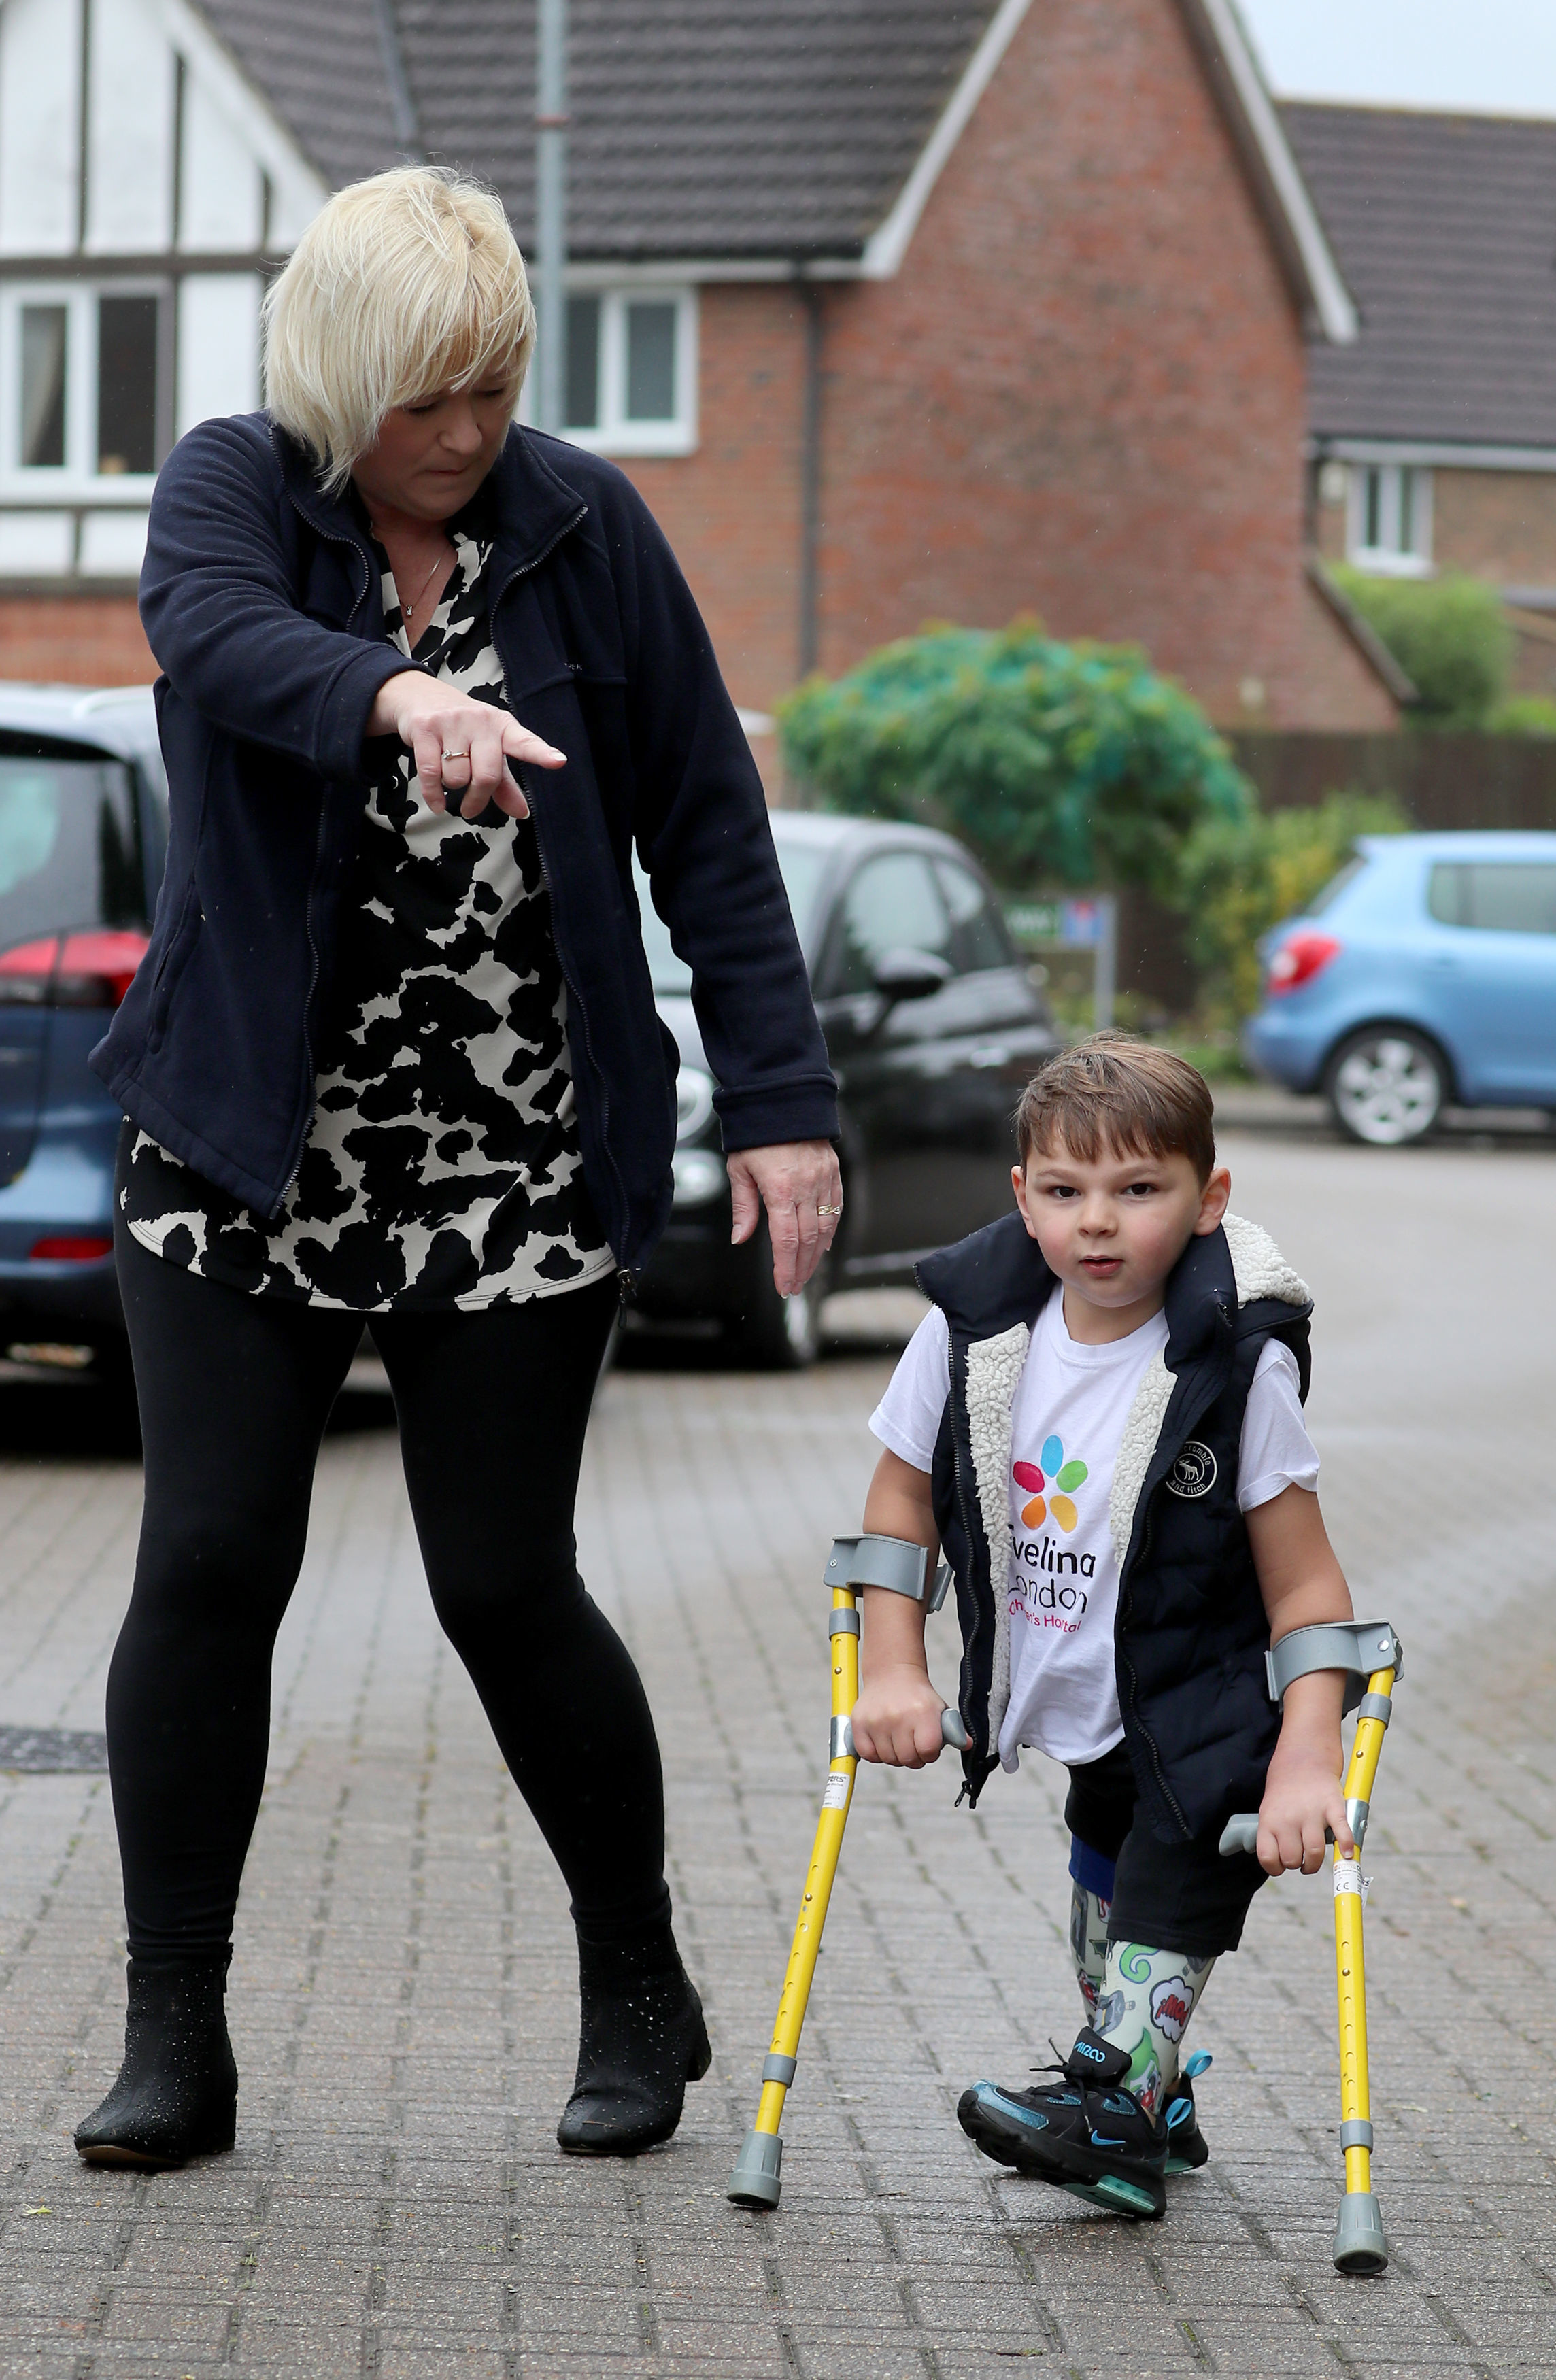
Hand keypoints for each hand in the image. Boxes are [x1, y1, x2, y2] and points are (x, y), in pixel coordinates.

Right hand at [368, 670, 565, 819]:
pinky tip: (437, 803)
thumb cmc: (462, 729)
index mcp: (502, 725)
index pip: (524, 742)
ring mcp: (452, 722)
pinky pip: (431, 774)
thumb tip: (522, 813)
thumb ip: (505, 783)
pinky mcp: (425, 728)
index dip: (541, 753)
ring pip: (457, 777)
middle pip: (486, 775)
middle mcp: (480, 720)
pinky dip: (434, 795)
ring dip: (452, 787)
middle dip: (478, 798)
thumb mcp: (487, 750)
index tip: (559, 761)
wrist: (419, 696)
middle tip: (471, 809)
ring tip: (449, 776)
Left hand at [727, 1139, 842, 1294]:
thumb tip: (740, 1238)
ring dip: (816, 1255)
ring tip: (806, 1272)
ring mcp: (823, 1180)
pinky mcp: (833, 1173)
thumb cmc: (757, 1134)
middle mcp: (806, 1186)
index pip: (786, 1239)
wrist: (783, 1100)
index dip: (785, 1267)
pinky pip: (836, 1208)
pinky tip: (823, 1246)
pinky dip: (831, 1231)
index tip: (783, 1286)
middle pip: (807, 1240)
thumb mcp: (739, 1169)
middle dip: (800, 1268)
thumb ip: (743, 1207)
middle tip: (793, 1286)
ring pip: (825, 1228)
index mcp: (779, 1188)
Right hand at [850, 1665, 950, 1766]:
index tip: (929, 1745)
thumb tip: (967, 1744)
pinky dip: (876, 1753)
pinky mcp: (859, 1723)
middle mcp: (898, 1717)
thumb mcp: (940, 1709)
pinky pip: (868, 1755)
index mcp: (923, 1713)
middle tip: (913, 1744)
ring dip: (895, 1755)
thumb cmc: (919, 1697)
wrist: (892, 1674)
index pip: (929, 1751)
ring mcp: (876, 1721)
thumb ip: (954, 1730)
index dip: (931, 1753)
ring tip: (899, 1739)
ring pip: (888, 1759)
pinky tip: (883, 1741)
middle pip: (908, 1759)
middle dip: (914, 1757)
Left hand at [1255, 1734, 1353, 1875]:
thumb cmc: (1286, 1787)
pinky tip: (1346, 1852)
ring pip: (1313, 1854)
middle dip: (1298, 1864)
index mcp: (1269, 1820)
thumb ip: (1273, 1833)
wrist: (1304, 1755)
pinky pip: (1341, 1832)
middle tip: (1301, 1857)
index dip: (1276, 1867)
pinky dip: (1346, 1845)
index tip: (1282, 1865)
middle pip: (1292, 1859)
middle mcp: (1288, 1818)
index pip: (1268, 1858)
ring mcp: (1311, 1813)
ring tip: (1314, 1858)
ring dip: (1315, 1863)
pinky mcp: (1333, 1806)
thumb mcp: (1269, 1808)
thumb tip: (1279, 1860)